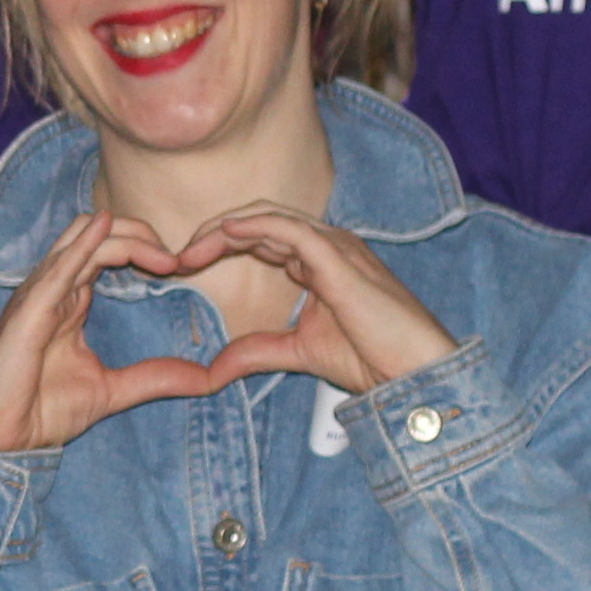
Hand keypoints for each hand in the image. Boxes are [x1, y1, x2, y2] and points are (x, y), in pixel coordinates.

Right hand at [0, 211, 251, 456]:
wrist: (0, 441)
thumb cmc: (39, 412)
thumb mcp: (112, 391)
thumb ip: (154, 378)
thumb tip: (208, 378)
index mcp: (68, 301)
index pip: (107, 250)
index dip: (144, 249)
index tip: (181, 268)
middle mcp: (52, 290)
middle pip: (95, 234)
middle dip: (139, 234)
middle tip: (178, 259)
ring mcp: (37, 297)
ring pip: (80, 241)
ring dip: (125, 239)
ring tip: (163, 254)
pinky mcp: (27, 312)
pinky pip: (56, 269)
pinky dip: (82, 246)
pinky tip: (105, 228)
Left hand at [143, 204, 460, 395]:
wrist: (414, 373)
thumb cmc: (371, 359)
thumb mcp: (298, 352)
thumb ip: (257, 351)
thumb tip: (214, 367)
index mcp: (317, 261)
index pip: (259, 237)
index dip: (219, 244)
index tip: (182, 267)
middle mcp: (326, 245)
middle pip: (258, 220)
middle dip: (213, 233)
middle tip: (175, 257)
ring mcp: (336, 247)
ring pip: (269, 217)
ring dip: (223, 229)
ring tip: (189, 250)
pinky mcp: (340, 258)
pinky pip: (290, 230)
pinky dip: (254, 227)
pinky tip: (223, 234)